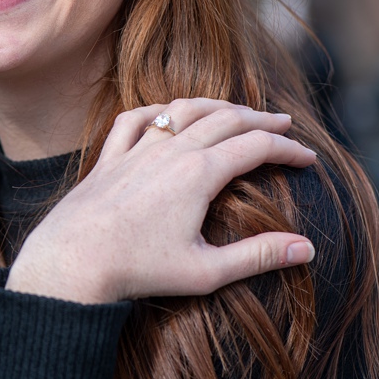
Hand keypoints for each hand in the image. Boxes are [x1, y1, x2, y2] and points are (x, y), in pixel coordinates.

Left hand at [6, 99, 317, 303]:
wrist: (71, 265)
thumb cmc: (139, 271)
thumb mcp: (207, 271)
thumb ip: (259, 256)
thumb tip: (307, 249)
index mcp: (201, 173)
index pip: (258, 147)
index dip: (288, 150)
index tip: (308, 159)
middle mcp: (173, 151)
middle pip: (229, 119)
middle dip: (262, 121)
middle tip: (285, 126)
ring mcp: (139, 149)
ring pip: (186, 110)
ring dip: (218, 106)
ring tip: (238, 112)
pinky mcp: (110, 157)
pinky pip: (138, 119)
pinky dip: (160, 112)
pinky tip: (169, 115)